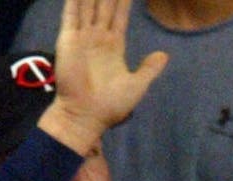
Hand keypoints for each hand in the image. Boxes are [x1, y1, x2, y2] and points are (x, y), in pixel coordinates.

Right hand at [44, 0, 167, 151]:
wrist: (86, 116)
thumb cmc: (111, 105)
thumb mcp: (137, 85)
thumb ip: (149, 68)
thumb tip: (164, 55)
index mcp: (114, 46)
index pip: (120, 16)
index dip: (124, 1)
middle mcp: (97, 37)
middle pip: (105, 5)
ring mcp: (82, 37)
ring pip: (88, 5)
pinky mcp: (68, 39)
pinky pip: (71, 13)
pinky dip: (74, 0)